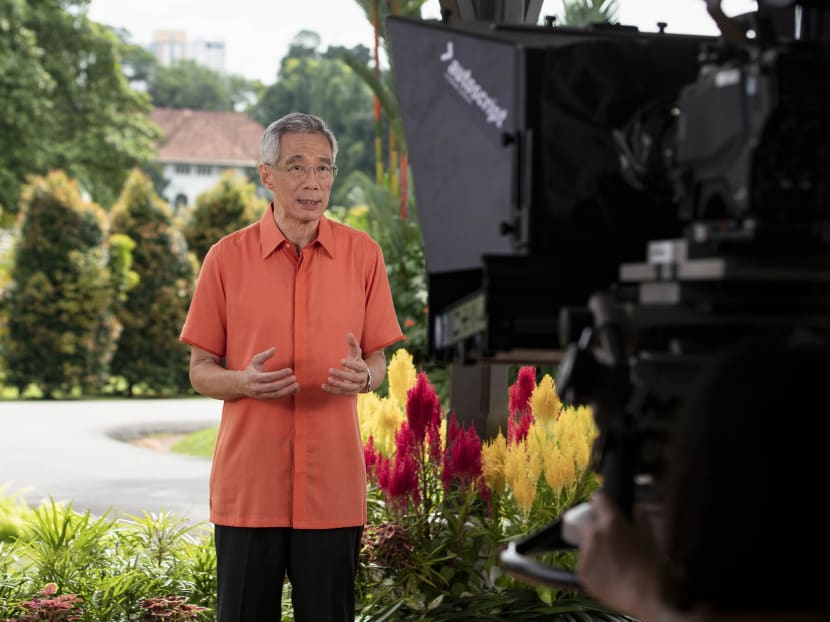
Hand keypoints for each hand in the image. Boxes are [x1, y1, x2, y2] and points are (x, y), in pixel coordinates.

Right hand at [241, 347, 298, 399]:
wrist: (241, 385)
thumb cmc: (251, 370)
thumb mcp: (255, 361)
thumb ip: (265, 355)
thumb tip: (274, 349)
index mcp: (254, 377)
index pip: (269, 377)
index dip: (280, 374)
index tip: (290, 370)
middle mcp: (257, 388)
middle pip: (273, 387)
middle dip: (285, 383)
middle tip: (294, 377)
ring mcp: (261, 395)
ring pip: (276, 394)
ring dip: (288, 390)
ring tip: (297, 385)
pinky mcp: (265, 398)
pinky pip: (277, 397)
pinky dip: (287, 394)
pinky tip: (294, 389)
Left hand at [322, 333, 368, 395]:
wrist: (364, 378)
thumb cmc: (357, 363)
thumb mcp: (356, 354)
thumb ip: (353, 344)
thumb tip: (349, 333)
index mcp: (363, 368)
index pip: (357, 367)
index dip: (350, 364)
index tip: (340, 360)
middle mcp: (361, 379)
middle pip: (352, 378)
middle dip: (342, 374)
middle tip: (330, 370)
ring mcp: (356, 387)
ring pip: (348, 387)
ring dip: (338, 384)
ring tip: (328, 379)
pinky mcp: (350, 393)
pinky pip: (341, 393)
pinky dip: (332, 390)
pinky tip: (323, 386)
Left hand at [576, 493, 664, 620]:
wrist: (648, 598)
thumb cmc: (653, 567)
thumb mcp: (651, 537)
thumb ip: (640, 517)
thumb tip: (635, 508)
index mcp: (612, 522)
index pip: (599, 498)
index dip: (604, 501)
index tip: (605, 506)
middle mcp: (594, 534)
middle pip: (588, 521)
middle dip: (597, 526)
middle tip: (611, 538)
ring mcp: (586, 554)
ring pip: (585, 543)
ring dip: (594, 546)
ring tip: (612, 559)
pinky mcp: (582, 572)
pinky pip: (585, 562)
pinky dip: (593, 565)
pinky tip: (608, 572)